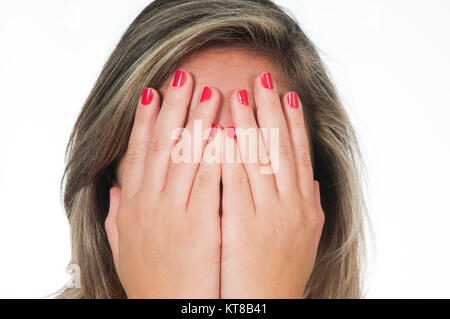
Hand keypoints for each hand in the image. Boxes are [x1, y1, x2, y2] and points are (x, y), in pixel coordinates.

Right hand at [105, 71, 221, 297]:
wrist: (170, 314)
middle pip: (163, 145)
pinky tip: (227, 130)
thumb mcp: (126, 248)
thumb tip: (117, 191)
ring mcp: (174, 213)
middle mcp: (150, 204)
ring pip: (187, 156)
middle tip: (183, 74)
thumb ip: (119, 217)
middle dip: (173, 106)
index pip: (138, 152)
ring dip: (198, 120)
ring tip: (210, 90)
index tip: (153, 90)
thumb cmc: (152, 282)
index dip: (144, 118)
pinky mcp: (200, 226)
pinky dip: (217, 153)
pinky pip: (210, 181)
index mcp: (134, 206)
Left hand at [220, 73, 324, 297]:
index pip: (298, 154)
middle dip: (271, 110)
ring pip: (258, 159)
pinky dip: (229, 155)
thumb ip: (309, 206)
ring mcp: (269, 215)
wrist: (267, 309)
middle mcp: (291, 205)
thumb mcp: (304, 238)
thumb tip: (311, 181)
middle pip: (280, 148)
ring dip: (248, 123)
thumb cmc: (281, 274)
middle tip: (263, 78)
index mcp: (304, 205)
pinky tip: (221, 132)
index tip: (287, 93)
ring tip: (237, 93)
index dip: (294, 121)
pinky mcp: (243, 227)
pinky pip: (235, 183)